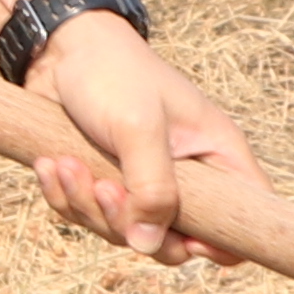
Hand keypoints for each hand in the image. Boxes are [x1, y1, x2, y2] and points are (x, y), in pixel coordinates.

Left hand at [22, 12, 257, 262]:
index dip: (223, 243)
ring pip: (123, 232)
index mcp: (216, 156)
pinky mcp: (104, 183)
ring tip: (63, 164)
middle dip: (127, 224)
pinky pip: (87, 216)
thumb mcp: (139, 127)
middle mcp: (185, 176)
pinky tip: (49, 164)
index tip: (185, 238)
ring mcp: (142, 183)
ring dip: (86, 206)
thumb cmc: (113, 74)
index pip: (243, 216)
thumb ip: (151, 188)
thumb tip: (148, 244)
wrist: (59, 49)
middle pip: (172, 241)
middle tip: (103, 188)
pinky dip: (64, 198)